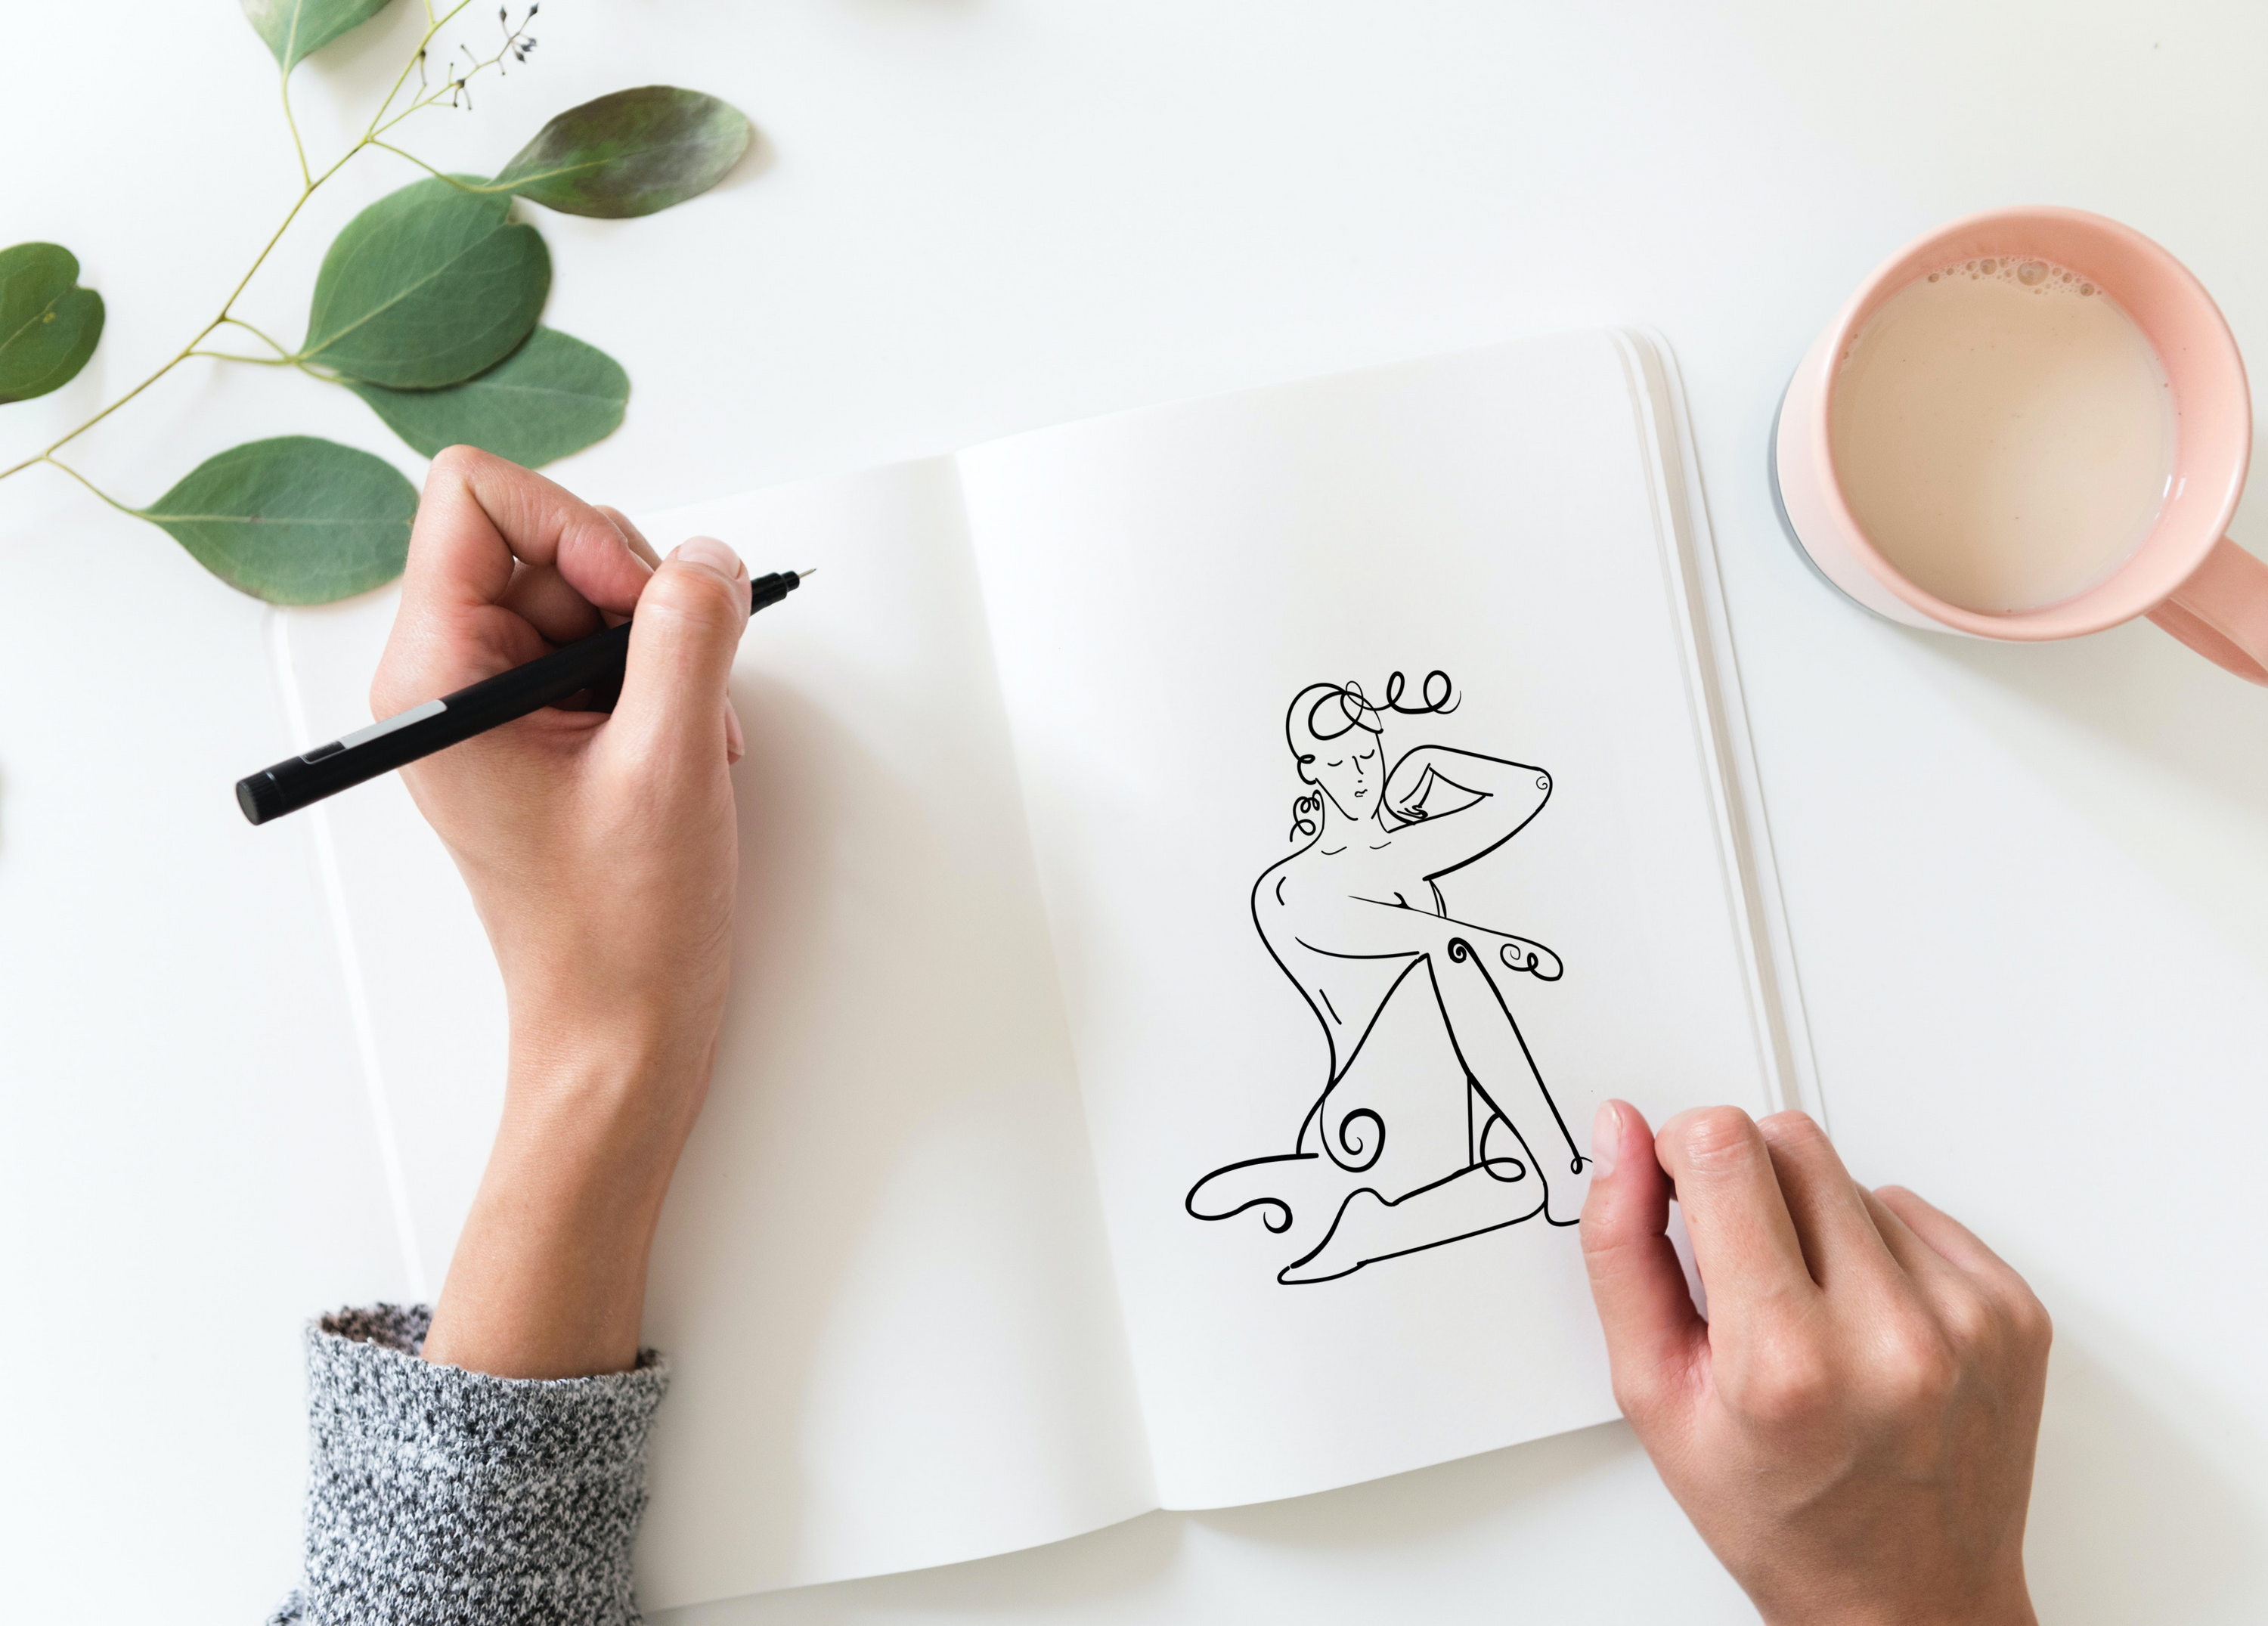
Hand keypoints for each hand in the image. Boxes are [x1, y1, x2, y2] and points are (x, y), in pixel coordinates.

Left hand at [369, 447, 752, 1378]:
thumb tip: (707, 555)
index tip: (635, 598)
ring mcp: (499, 702)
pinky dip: (667, 679)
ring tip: (687, 735)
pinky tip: (686, 748)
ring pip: (594, 589)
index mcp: (435, 676)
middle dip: (636, 592)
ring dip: (665, 645)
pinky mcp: (545, 727)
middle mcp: (451, 677)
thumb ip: (688, 635)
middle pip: (549, 536)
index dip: (573, 523)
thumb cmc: (617, 931)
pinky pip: (614, 645)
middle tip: (675, 680)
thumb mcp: (666, 765)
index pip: (476, 496)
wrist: (622, 1033)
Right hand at [1581, 1102, 2049, 1625]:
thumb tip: (1621, 1137)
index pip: (1723, 1150)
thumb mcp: (1656, 1395)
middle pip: (1790, 1141)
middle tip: (1741, 1269)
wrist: (1911, 1603)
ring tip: (1809, 1312)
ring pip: (1852, 1174)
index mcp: (1785, 1362)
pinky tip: (1863, 1319)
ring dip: (1815, 1221)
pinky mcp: (2013, 1311)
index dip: (1681, 1151)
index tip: (1675, 1190)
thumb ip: (1622, 1251)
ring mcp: (1966, 1320)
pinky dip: (1878, 1248)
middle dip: (1744, 1180)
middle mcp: (1889, 1335)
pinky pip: (1916, 1210)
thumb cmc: (1779, 1516)